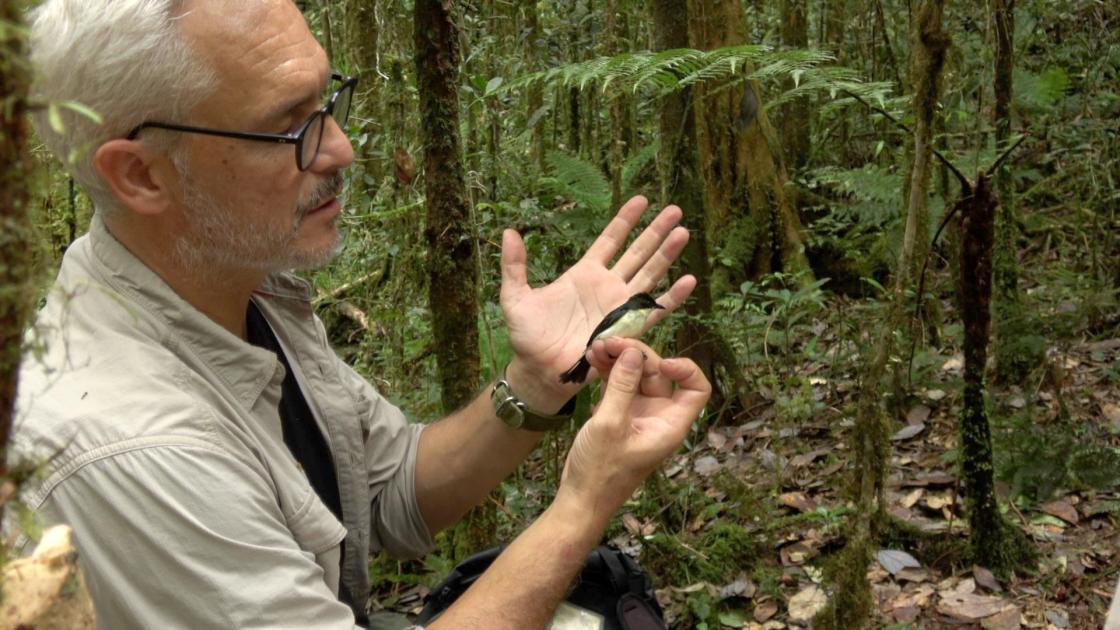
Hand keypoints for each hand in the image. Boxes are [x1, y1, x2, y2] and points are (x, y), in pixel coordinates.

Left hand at [501, 196, 695, 409]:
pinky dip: (672, 297)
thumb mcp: (515, 297)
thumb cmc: (528, 336)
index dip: (625, 220)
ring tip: (683, 233)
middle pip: (637, 252)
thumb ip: (515, 266)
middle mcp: (607, 287)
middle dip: (655, 231)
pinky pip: (653, 311)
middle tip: (675, 209)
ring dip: (667, 255)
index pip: (610, 240)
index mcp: (584, 274)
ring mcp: (619, 307)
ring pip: (649, 275)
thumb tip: (508, 232)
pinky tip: (689, 281)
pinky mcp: (626, 329)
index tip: (641, 199)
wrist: (539, 370)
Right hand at [558, 345, 710, 519]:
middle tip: (609, 342)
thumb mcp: (609, 425)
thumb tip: (633, 352)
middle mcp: (659, 415)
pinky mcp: (619, 413)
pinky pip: (619, 384)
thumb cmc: (600, 471)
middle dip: (636, 355)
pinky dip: (608, 371)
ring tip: (595, 348)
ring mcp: (638, 413)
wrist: (580, 498)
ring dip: (618, 359)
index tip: (659, 362)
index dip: (684, 369)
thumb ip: (622, 387)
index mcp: (670, 424)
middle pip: (659, 374)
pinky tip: (592, 359)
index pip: (696, 388)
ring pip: (636, 375)